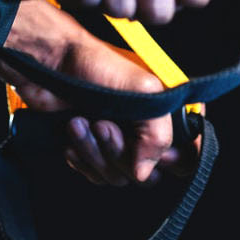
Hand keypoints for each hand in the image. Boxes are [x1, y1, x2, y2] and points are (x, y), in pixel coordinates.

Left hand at [0, 0, 201, 185]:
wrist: (49, 64)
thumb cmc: (94, 65)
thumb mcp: (142, 91)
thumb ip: (157, 135)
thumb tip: (143, 173)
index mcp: (168, 110)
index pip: (190, 150)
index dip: (174, 158)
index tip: (156, 154)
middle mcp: (147, 128)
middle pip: (151, 171)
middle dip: (121, 152)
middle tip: (103, 125)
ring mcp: (121, 140)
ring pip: (120, 175)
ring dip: (96, 152)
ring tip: (81, 122)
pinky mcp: (95, 150)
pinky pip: (97, 175)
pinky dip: (82, 159)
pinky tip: (73, 133)